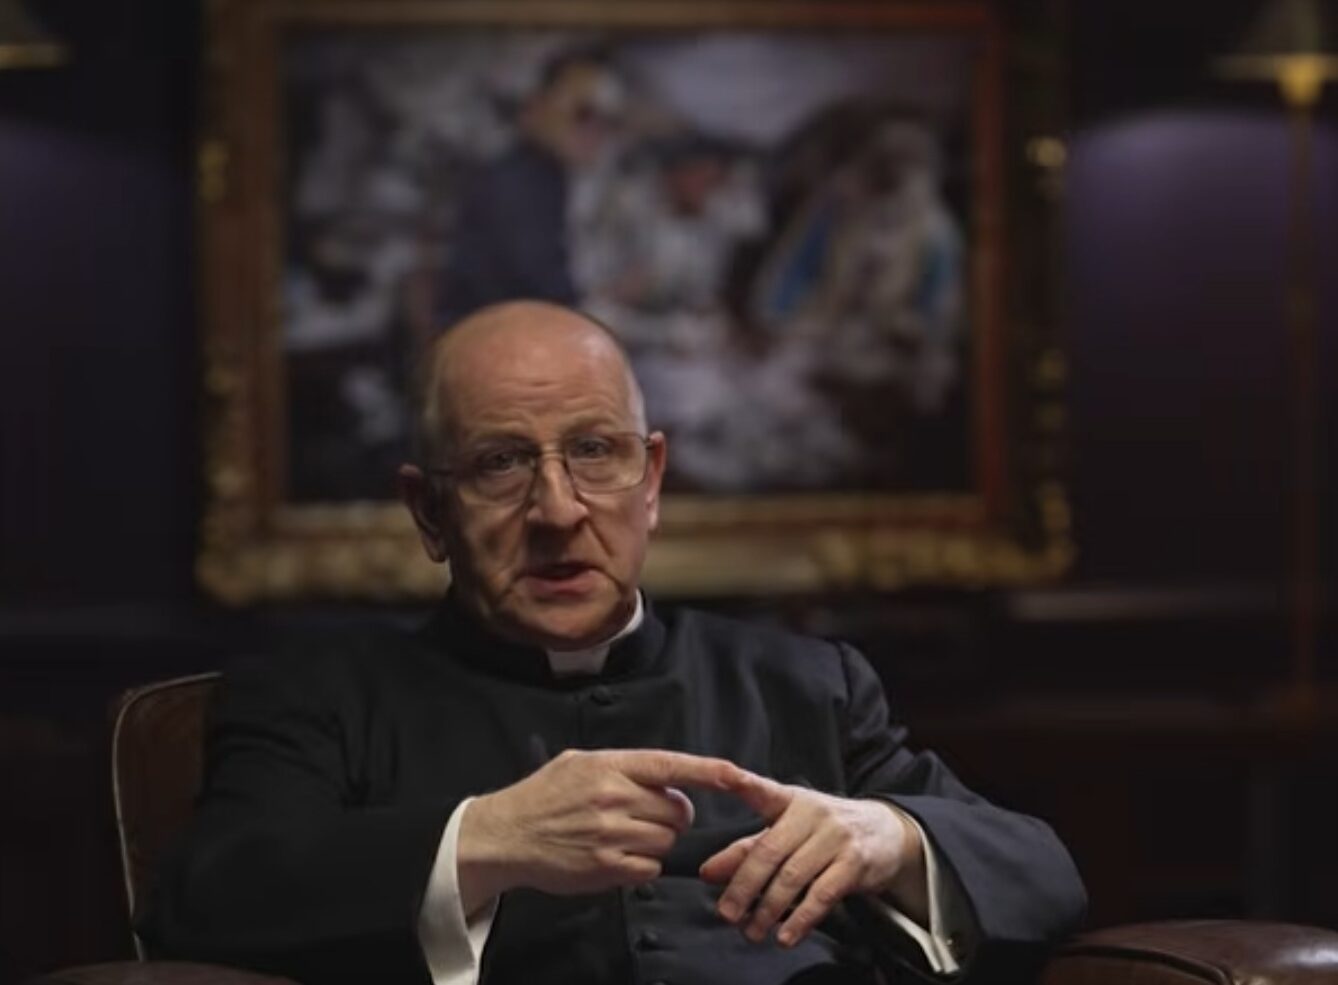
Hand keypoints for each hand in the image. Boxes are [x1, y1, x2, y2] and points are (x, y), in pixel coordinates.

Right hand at [458, 748, 740, 910]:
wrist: (506, 835)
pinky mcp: (606, 868)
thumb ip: (622, 766)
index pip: (671, 766)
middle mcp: (613, 797)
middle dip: (672, 815)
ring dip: (655, 842)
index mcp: (610, 765)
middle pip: (677, 810)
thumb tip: (665, 775)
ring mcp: (610, 834)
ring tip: (624, 836)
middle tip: (647, 816)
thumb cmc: (544, 796)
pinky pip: (650, 869)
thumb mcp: (578, 762)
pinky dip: (642, 866)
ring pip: (666, 841)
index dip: (709, 770)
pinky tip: (617, 856)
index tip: (738, 775)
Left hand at [700, 773, 924, 946]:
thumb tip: (708, 873)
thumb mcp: (786, 830)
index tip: (725, 776)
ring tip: (752, 931)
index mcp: (790, 800)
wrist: (886, 832)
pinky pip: (822, 895)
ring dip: (768, 909)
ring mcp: (836, 837)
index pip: (763, 789)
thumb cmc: (824, 831)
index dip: (743, 782)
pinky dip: (801, 919)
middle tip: (726, 913)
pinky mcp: (855, 863)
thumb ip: (746, 850)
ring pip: (793, 876)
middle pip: (769, 850)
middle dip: (743, 886)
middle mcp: (812, 813)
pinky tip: (785, 935)